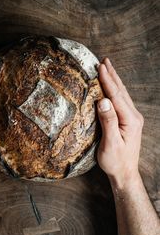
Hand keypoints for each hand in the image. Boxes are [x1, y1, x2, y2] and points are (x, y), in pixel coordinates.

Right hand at [96, 58, 143, 188]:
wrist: (125, 173)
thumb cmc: (116, 161)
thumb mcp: (110, 143)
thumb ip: (108, 121)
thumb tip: (103, 101)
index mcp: (129, 120)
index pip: (116, 96)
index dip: (108, 81)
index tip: (100, 67)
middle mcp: (133, 117)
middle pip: (121, 91)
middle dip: (112, 75)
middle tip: (104, 61)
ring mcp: (132, 119)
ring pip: (122, 95)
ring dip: (115, 81)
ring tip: (108, 68)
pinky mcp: (128, 122)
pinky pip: (121, 101)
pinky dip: (115, 91)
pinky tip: (112, 88)